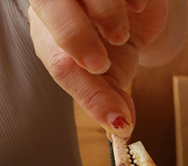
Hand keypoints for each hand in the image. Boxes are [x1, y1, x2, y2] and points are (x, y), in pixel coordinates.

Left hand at [29, 0, 185, 137]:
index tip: (116, 116)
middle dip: (76, 37)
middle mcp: (60, 3)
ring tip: (119, 36)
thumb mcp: (109, 81)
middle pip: (50, 6)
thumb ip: (109, 102)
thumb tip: (121, 130)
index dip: (87, 89)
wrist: (137, 19)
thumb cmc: (113, 51)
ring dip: (109, 16)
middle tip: (100, 65)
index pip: (61, 62)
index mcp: (49, 34)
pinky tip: (136, 8)